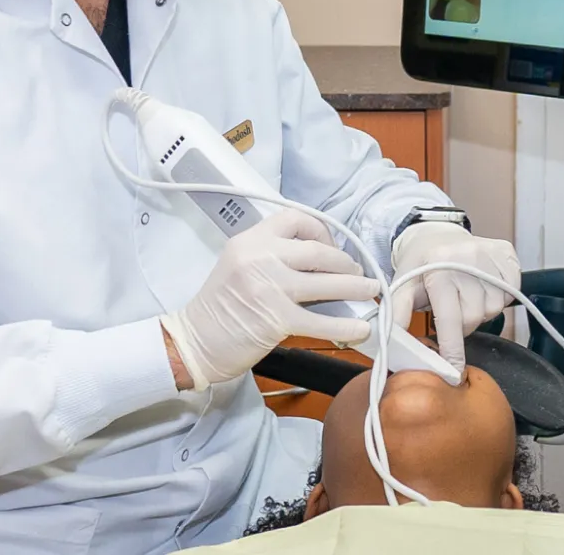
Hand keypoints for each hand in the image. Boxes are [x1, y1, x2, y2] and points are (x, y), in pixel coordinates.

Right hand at [161, 209, 380, 389]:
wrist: (193, 343)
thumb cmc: (218, 307)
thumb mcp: (239, 266)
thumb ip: (274, 257)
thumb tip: (321, 262)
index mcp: (250, 240)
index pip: (296, 219)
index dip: (321, 231)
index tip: (332, 246)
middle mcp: (260, 257)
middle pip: (319, 251)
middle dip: (346, 262)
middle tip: (357, 272)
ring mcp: (269, 288)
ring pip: (327, 282)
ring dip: (356, 288)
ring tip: (370, 292)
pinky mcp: (276, 319)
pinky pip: (321, 321)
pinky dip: (345, 326)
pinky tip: (360, 329)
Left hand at [391, 223, 520, 374]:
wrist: (436, 233)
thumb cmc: (419, 264)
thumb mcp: (401, 286)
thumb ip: (397, 314)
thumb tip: (390, 341)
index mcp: (440, 270)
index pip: (451, 321)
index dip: (452, 350)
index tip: (453, 371)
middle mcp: (467, 259)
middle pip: (474, 318)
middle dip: (462, 325)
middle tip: (451, 314)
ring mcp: (489, 254)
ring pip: (494, 308)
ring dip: (480, 310)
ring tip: (465, 297)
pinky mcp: (506, 252)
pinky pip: (511, 290)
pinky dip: (498, 295)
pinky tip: (482, 286)